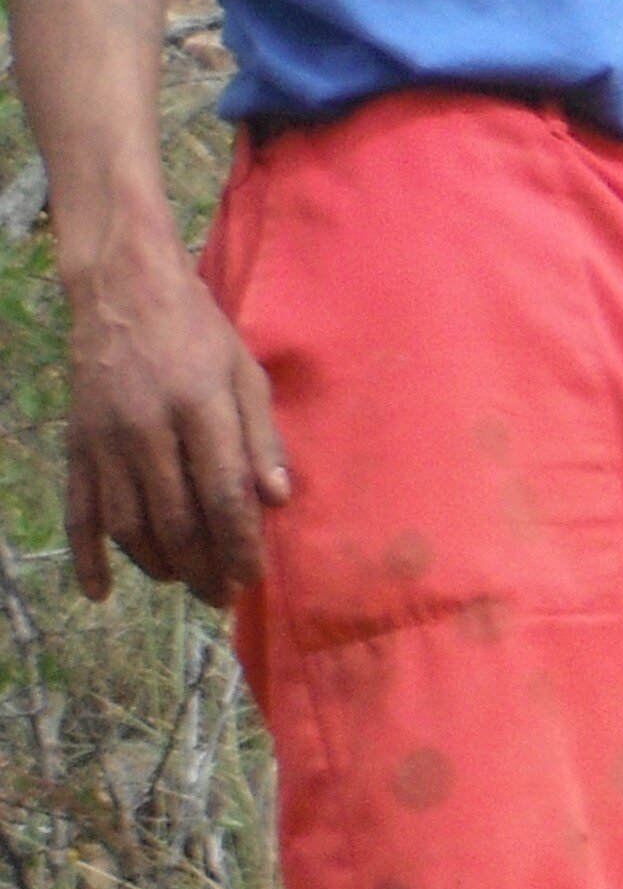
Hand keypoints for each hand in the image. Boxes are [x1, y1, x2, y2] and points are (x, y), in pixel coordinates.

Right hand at [62, 234, 289, 603]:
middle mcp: (147, 430)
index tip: (253, 576)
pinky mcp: (77, 445)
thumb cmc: (198, 331)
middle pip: (176, 520)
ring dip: (158, 565)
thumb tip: (280, 501)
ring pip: (129, 524)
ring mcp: (104, 440)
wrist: (122, 292)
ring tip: (186, 584)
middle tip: (223, 597)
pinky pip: (78, 511)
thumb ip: (262, 437)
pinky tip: (101, 592)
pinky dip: (87, 556)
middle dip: (203, 567)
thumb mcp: (246, 372)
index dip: (239, 544)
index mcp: (199, 408)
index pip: (223, 494)